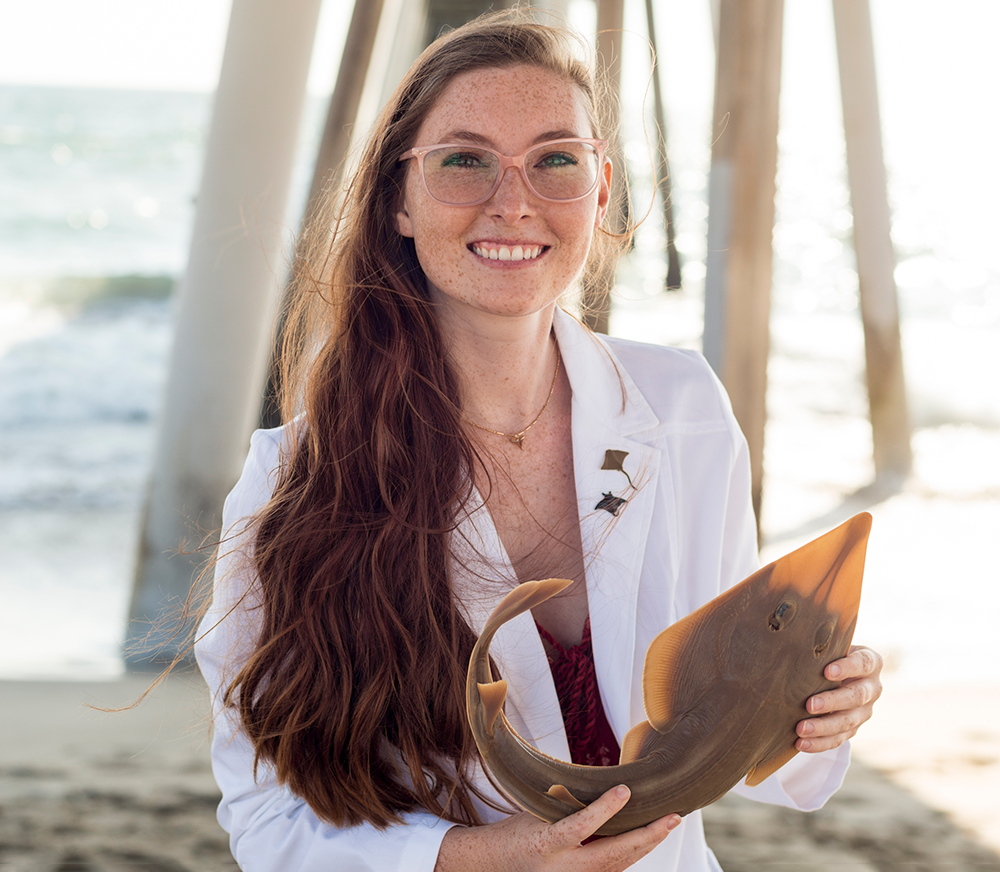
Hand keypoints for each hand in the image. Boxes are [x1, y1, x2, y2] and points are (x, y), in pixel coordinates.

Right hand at [435, 785, 679, 871]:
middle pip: (612, 854)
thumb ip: (565, 804)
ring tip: (668, 824)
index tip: (624, 790)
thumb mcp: (534, 813)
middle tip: (672, 818)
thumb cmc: (516, 834)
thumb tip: (598, 784)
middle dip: (646, 836)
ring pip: (619, 864)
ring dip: (646, 844)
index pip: (580, 828)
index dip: (604, 810)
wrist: (499, 865)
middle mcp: (565, 868)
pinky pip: (614, 869)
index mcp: (548, 844)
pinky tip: (649, 838)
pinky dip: (633, 852)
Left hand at [796, 645, 882, 752]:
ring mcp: (864, 711)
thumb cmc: (824, 651)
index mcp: (870, 662)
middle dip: (833, 702)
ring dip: (824, 727)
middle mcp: (872, 687)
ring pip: (848, 722)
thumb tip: (782, 626)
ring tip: (800, 729)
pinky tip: (801, 743)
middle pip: (857, 696)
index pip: (863, 663)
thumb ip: (815, 639)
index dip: (847, 668)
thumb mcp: (826, 643)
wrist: (832, 672)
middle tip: (809, 705)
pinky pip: (839, 739)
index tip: (826, 671)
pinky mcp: (853, 728)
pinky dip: (820, 743)